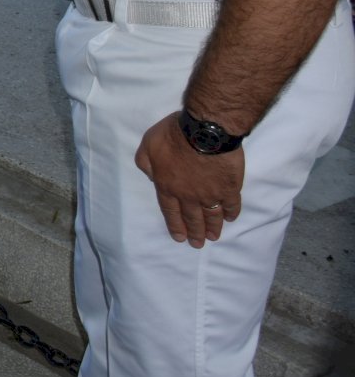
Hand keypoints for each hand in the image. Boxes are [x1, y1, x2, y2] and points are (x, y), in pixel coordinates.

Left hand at [134, 112, 242, 246]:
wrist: (204, 132)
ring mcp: (211, 193)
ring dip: (213, 228)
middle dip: (195, 232)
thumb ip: (146, 164)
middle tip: (197, 244)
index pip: (170, 211)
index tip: (180, 237)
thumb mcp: (147, 146)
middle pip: (192, 218)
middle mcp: (189, 195)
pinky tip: (230, 218)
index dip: (175, 225)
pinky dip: (231, 213)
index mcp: (168, 186)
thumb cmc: (173, 136)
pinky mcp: (230, 188)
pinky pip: (231, 205)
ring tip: (213, 237)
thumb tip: (151, 179)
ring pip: (212, 215)